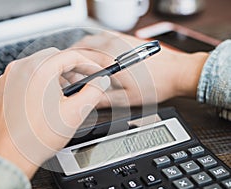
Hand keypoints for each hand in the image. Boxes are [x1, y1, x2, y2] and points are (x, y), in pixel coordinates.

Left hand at [0, 48, 109, 178]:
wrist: (8, 156)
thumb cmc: (35, 138)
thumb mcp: (75, 114)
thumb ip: (93, 92)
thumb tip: (100, 82)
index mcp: (38, 70)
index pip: (70, 56)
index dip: (88, 64)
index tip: (96, 72)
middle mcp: (20, 68)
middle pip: (54, 57)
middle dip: (72, 69)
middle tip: (83, 83)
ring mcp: (8, 77)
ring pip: (39, 66)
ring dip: (56, 75)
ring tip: (65, 94)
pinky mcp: (3, 88)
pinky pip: (26, 76)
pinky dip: (40, 82)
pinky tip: (46, 100)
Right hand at [71, 32, 208, 106]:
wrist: (177, 72)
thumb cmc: (156, 85)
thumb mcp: (128, 99)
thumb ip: (104, 100)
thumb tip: (88, 100)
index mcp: (110, 60)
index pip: (80, 58)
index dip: (67, 65)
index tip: (62, 72)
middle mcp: (113, 46)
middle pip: (82, 45)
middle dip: (70, 54)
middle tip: (66, 65)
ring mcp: (120, 40)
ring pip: (92, 38)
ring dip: (81, 47)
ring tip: (77, 58)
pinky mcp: (127, 39)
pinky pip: (104, 35)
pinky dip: (94, 41)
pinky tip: (94, 48)